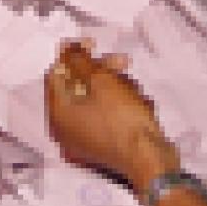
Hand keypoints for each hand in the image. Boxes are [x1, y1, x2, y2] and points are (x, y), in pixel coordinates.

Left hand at [45, 42, 177, 193]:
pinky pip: (103, 119)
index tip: (94, 44)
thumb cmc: (124, 119)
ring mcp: (82, 143)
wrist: (150, 160)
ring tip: (134, 89)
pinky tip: (136, 105)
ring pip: (93, 102)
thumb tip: (65, 49)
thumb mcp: (101, 80)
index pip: (56, 75)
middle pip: (76, 88)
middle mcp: (64, 132)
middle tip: (122, 62)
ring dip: (113, 88)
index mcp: (57, 115)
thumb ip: (79, 60)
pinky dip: (118, 107)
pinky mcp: (102, 149)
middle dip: (100, 72)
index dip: (73, 55)